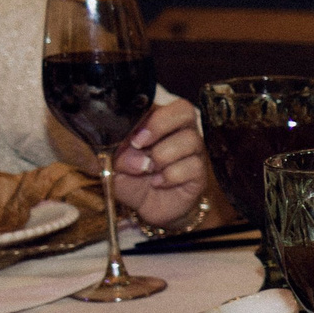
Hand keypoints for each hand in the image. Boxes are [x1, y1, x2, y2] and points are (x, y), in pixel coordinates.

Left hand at [111, 99, 211, 229]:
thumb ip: (113, 153)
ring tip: (145, 170)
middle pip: (185, 111)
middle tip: (139, 145)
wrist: (146, 209)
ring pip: (190, 140)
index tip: (132, 136)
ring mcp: (193, 153)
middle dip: (160, 126)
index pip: (164, 103)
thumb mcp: (114, 164)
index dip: (151, 115)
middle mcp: (180, 133)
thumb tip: (126, 151)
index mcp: (159, 124)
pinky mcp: (199, 174)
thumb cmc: (131, 179)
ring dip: (161, 156)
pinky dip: (170, 175)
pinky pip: (193, 166)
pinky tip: (158, 182)